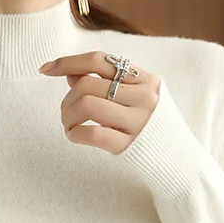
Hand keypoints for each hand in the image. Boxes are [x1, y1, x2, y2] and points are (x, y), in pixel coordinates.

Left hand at [38, 51, 161, 154]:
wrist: (179, 162)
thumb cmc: (151, 127)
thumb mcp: (135, 99)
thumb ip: (106, 84)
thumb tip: (70, 72)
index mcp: (145, 79)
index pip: (99, 60)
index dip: (67, 62)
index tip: (45, 70)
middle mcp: (144, 97)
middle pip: (87, 85)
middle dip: (66, 99)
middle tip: (65, 112)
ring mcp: (138, 121)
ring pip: (86, 105)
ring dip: (67, 116)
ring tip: (69, 125)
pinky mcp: (129, 145)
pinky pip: (91, 134)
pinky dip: (74, 133)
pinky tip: (74, 136)